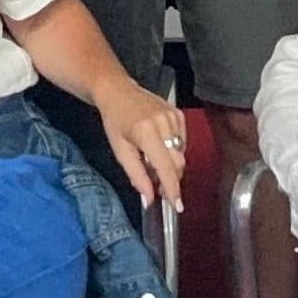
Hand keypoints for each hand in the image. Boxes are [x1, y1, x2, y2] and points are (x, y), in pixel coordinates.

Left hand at [92, 80, 185, 212]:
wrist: (118, 91)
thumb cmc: (115, 120)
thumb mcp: (120, 151)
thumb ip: (136, 176)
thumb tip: (149, 198)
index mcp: (146, 132)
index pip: (165, 167)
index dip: (172, 188)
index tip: (177, 206)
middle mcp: (164, 123)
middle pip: (177, 163)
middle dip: (170, 180)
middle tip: (157, 187)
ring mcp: (174, 117)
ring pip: (181, 154)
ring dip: (170, 165)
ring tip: (152, 162)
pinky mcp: (179, 114)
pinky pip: (183, 142)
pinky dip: (173, 150)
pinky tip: (159, 146)